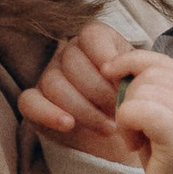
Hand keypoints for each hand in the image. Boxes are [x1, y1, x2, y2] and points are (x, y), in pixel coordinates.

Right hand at [18, 24, 138, 157]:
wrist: (129, 137)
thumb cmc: (136, 105)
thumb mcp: (143, 83)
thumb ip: (134, 69)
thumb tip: (118, 72)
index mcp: (95, 42)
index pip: (91, 36)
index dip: (106, 57)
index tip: (122, 82)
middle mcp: (68, 54)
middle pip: (72, 61)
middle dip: (99, 90)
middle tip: (119, 110)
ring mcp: (48, 77)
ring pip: (54, 82)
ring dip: (84, 108)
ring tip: (109, 128)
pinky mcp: (35, 102)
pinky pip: (29, 101)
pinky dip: (48, 112)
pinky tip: (68, 124)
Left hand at [110, 52, 172, 173]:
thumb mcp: (171, 124)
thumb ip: (157, 96)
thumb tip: (123, 70)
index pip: (162, 60)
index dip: (131, 62)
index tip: (109, 73)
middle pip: (149, 72)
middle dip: (129, 97)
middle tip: (134, 130)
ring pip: (140, 90)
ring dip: (127, 115)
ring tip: (137, 142)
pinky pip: (137, 109)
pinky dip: (126, 125)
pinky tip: (134, 146)